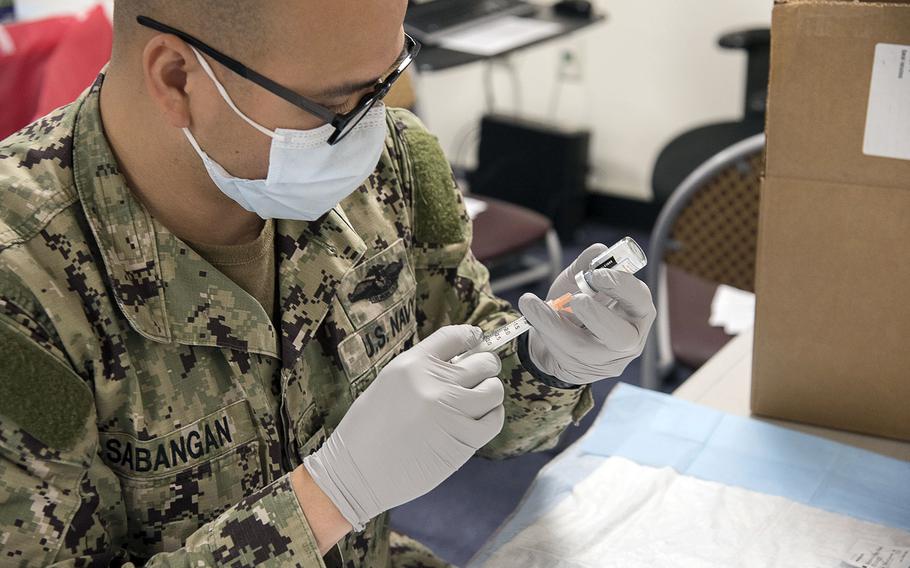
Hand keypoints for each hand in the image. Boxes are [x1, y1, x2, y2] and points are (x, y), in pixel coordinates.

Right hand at [303, 325, 504, 530]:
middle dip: (484, 367)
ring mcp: (452, 411)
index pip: (454, 337)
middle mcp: (435, 383)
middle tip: (478, 376)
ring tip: (477, 400)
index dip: (471, 336)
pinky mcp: (463, 440)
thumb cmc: (367, 430)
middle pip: (483, 362)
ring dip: (489, 392)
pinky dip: (491, 416)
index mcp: (412, 364)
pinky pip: (494, 419)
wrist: (357, 473)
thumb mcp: (389, 384)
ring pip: (493, 390)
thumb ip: (423, 371)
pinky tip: (479, 418)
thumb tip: (460, 363)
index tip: (476, 340)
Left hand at [519, 244, 655, 385]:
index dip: (620, 286)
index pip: (639, 298)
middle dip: (597, 316)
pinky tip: (531, 311)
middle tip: (577, 299)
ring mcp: (607, 358)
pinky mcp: (583, 369)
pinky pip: (562, 353)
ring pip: (584, 348)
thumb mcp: (580, 280)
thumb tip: (599, 251)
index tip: (597, 274)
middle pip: (621, 336)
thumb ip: (589, 264)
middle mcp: (629, 337)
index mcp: (636, 308)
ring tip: (536, 304)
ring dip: (556, 324)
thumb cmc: (577, 304)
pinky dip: (544, 329)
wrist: (557, 336)